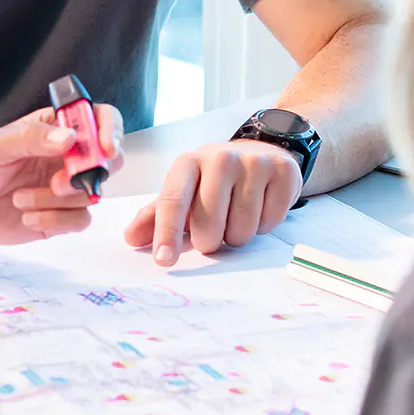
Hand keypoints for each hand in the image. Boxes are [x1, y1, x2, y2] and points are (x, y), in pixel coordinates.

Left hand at [0, 105, 125, 243]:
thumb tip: (70, 137)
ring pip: (90, 194)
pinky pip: (79, 220)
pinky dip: (55, 221)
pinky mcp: (58, 216)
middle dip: (90, 173)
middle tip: (59, 182)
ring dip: (56, 201)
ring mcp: (62, 187)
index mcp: (51, 129)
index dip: (111, 130)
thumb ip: (31, 138)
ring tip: (21, 198)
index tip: (105, 148)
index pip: (97, 118)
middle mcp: (63, 156)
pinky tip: (27, 217)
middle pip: (107, 159)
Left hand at [124, 139, 302, 266]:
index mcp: (188, 163)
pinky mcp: (283, 171)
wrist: (261, 154)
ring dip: (238, 235)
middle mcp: (220, 158)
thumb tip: (130, 238)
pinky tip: (260, 208)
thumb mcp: (184, 192)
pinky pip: (270, 222)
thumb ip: (156, 216)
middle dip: (209, 241)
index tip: (163, 260)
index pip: (173, 201)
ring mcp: (254, 163)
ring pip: (242, 229)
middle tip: (213, 231)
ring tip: (237, 216)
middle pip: (209, 224)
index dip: (167, 234)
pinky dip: (264, 225)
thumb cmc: (214, 180)